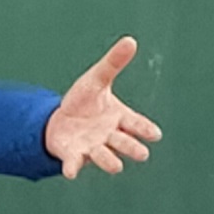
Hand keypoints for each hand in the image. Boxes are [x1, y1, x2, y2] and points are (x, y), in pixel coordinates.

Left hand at [44, 36, 161, 179]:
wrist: (59, 119)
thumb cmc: (84, 101)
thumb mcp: (96, 79)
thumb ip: (113, 63)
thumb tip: (130, 40)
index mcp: (119, 118)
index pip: (137, 124)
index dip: (145, 129)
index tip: (154, 134)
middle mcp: (109, 136)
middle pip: (124, 143)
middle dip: (132, 148)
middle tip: (141, 153)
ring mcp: (92, 148)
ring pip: (105, 157)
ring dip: (109, 161)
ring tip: (116, 165)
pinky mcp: (74, 156)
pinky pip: (75, 164)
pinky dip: (73, 168)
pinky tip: (70, 173)